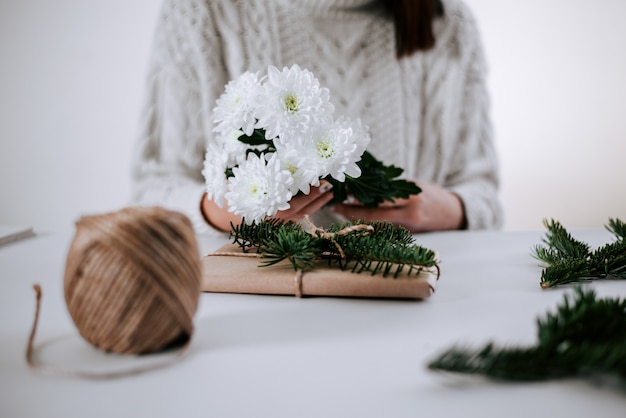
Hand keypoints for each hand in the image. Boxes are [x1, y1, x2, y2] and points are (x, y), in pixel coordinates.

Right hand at [201, 181, 333, 231]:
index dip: (310, 193)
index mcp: (269, 208)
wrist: (226, 209)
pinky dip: (309, 207)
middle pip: (302, 210)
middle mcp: (275, 219)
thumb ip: (268, 171)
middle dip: (318, 198)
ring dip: (317, 203)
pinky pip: (298, 216)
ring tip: (328, 191)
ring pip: (302, 215)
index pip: (295, 201)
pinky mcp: (280, 224)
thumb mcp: (251, 177)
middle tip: (330, 184)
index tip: (321, 181)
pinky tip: (317, 198)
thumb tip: (288, 158)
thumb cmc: (237, 190)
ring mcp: (278, 223)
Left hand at [332, 181, 465, 232]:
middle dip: (352, 212)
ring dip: (359, 218)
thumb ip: (392, 188)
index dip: (358, 201)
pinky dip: (371, 223)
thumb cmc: (432, 195)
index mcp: (411, 197)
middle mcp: (409, 213)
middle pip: (374, 215)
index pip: (379, 200)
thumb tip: (364, 185)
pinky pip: (385, 229)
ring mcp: (408, 226)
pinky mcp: (408, 235)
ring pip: (377, 224)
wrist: (454, 213)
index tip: (340, 197)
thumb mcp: (413, 186)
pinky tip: (359, 218)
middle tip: (335, 207)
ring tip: (341, 211)